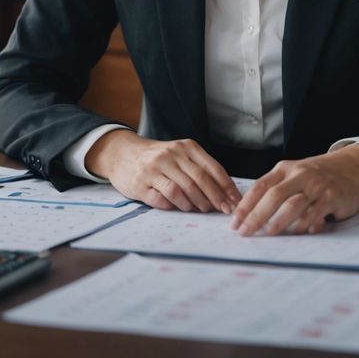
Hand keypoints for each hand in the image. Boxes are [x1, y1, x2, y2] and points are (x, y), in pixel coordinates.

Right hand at [85, 129, 240, 213]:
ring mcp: (154, 169)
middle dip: (215, 198)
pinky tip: (180, 209)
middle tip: (224, 211)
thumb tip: (224, 192)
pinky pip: (162, 198)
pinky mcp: (141, 184)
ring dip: (195, 204)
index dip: (226, 186)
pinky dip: (174, 206)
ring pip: (181, 189)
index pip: (211, 167)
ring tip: (200, 210)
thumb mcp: (180, 154)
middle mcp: (171, 155)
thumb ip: (199, 168)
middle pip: (199, 179)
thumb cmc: (158, 158)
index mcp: (185, 147)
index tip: (235, 201)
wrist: (123, 154)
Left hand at [231, 145, 358, 235]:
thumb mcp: (295, 175)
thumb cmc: (318, 175)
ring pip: (293, 204)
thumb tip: (251, 214)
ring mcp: (316, 185)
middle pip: (274, 195)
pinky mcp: (332, 197)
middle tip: (246, 232)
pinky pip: (315, 213)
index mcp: (285, 169)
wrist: (352, 166)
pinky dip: (305, 224)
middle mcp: (299, 175)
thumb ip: (277, 190)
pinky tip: (298, 233)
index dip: (246, 205)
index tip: (235, 222)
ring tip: (268, 233)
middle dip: (257, 215)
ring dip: (279, 221)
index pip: (260, 186)